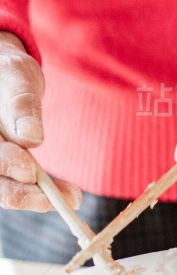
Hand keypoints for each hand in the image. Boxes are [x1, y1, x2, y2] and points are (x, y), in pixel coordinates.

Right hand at [0, 32, 79, 211]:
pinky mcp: (3, 168)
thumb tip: (31, 138)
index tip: (29, 171)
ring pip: (4, 188)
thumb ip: (21, 106)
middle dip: (21, 193)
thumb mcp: (16, 79)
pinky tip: (66, 194)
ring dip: (35, 197)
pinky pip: (17, 184)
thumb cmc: (8, 73)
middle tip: (56, 200)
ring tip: (71, 198)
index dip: (5, 164)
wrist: (6, 77)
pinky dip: (39, 190)